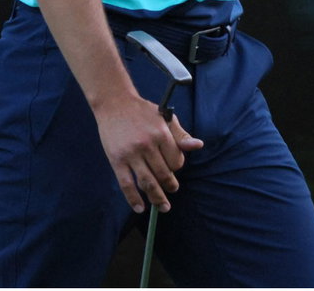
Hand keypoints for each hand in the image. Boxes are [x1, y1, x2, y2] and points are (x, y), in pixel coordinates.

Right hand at [93, 95, 203, 213]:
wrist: (115, 104)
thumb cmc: (143, 112)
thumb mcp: (165, 118)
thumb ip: (181, 135)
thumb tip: (198, 146)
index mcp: (162, 134)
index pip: (176, 160)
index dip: (177, 167)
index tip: (174, 167)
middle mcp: (147, 145)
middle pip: (163, 173)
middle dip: (170, 185)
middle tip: (173, 190)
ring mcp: (131, 154)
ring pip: (146, 182)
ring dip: (157, 198)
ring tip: (164, 206)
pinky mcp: (116, 160)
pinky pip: (126, 184)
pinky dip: (133, 199)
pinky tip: (140, 208)